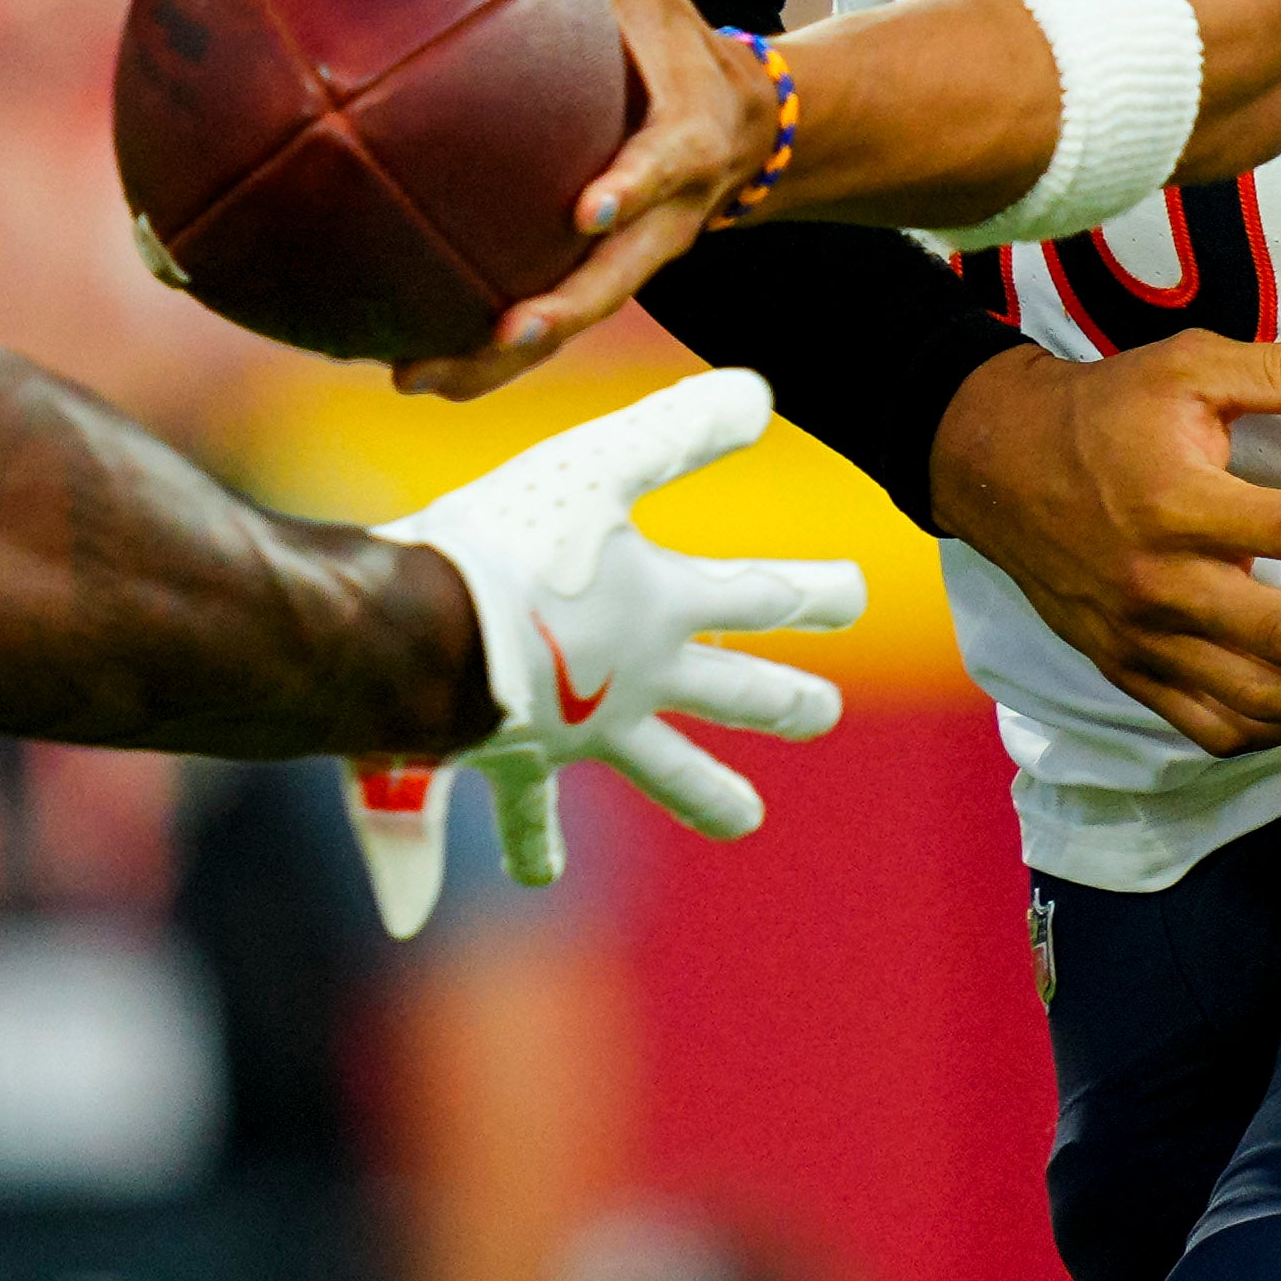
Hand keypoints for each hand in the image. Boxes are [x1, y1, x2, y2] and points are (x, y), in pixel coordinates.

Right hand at [337, 368, 865, 934]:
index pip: (761, 596)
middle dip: (783, 700)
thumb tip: (761, 392)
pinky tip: (513, 889)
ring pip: (661, 770)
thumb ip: (674, 432)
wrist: (422, 647)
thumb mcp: (595, 467)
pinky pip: (526, 811)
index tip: (858, 590)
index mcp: (660, 608)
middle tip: (823, 713)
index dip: (814, 591)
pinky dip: (528, 847)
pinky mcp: (517, 761)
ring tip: (746, 820)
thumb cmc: (506, 549)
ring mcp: (584, 731)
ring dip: (704, 792)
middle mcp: (637, 678)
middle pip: (732, 692)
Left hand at [389, 0, 780, 399]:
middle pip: (614, 280)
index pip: (663, 169)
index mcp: (684, 145)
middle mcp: (663, 219)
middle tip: (501, 337)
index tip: (590, 206)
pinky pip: (539, 320)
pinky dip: (478, 351)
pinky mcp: (598, 276)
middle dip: (560, 316)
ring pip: (569, 323)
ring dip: (498, 364)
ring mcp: (632, 258)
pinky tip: (402, 362)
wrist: (746, 128)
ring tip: (415, 380)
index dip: (632, 189)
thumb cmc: (678, 42)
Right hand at [931, 339, 1280, 756]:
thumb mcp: (1185, 367)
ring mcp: (1139, 635)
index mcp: (1178, 501)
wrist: (993, 462)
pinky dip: (1264, 731)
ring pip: (1253, 696)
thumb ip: (1277, 372)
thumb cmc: (1104, 409)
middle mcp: (1160, 580)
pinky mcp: (1122, 665)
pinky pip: (1201, 723)